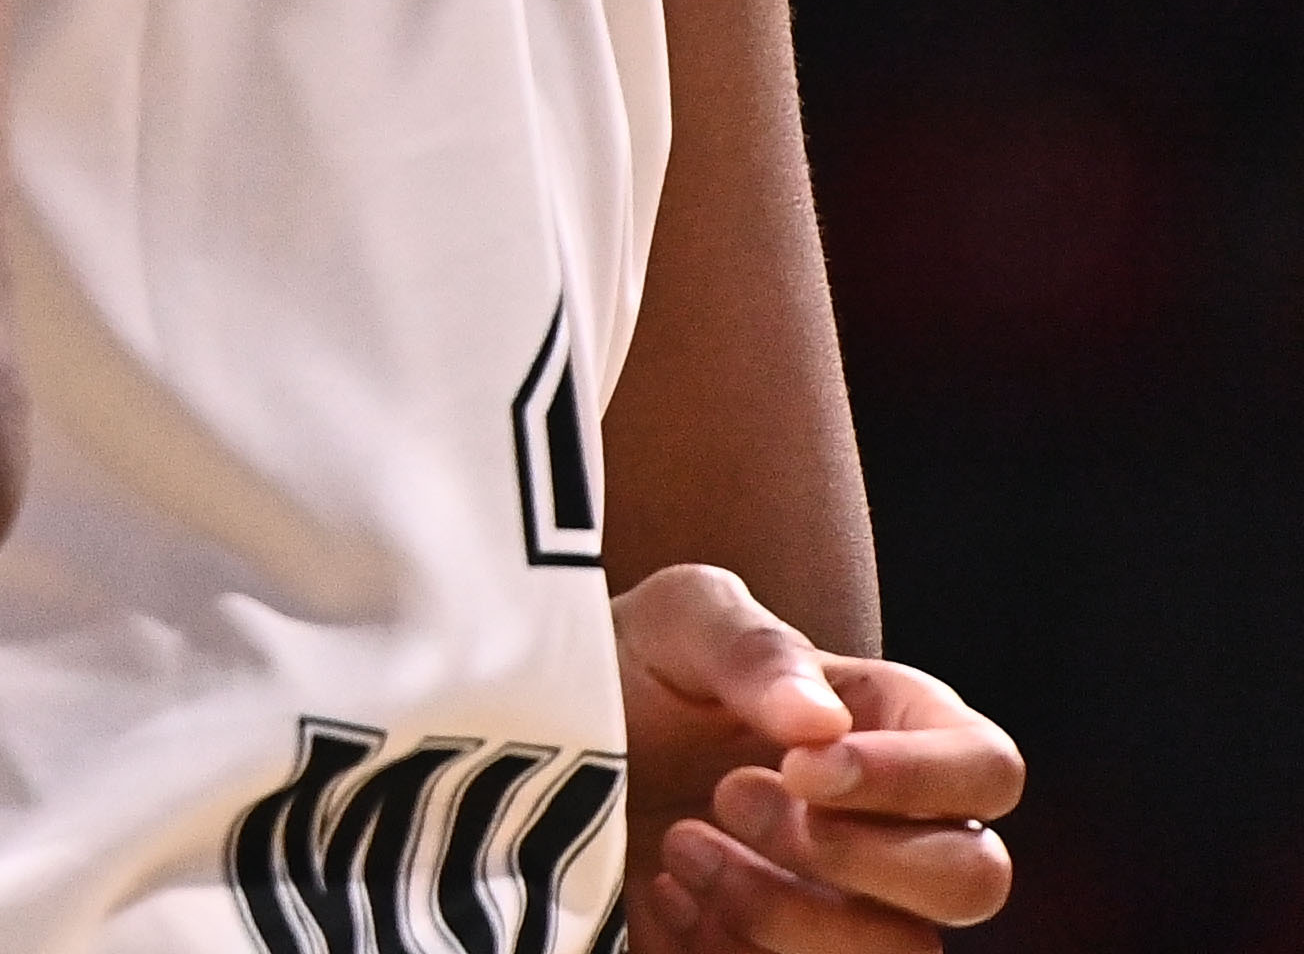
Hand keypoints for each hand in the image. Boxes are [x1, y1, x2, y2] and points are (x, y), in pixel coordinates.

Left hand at [619, 562, 1019, 946]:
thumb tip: (819, 723)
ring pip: (899, 952)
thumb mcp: (678, 622)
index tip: (801, 767)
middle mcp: (898, 828)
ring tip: (682, 846)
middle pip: (972, 880)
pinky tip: (665, 896)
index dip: (913, 779)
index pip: (989, 771)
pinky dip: (727, 948)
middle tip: (730, 796)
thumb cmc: (638, 670)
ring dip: (781, 911)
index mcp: (896, 729)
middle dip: (847, 851)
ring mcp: (853, 908)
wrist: (554, 750)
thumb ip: (752, 647)